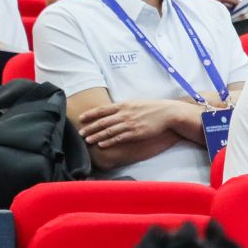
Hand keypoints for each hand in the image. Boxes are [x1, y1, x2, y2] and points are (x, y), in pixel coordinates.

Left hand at [76, 98, 195, 150]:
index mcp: (123, 105)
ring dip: (97, 135)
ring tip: (88, 140)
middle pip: (102, 121)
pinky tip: (102, 144)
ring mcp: (129, 123)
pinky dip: (109, 141)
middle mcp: (124, 113)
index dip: (90, 114)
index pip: (102, 110)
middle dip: (90, 127)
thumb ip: (122, 107)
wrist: (167, 113)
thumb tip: (111, 111)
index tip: (81, 118)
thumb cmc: (151, 108)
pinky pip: (119, 138)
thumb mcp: (135, 103)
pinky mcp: (135, 133)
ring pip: (109, 130)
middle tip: (80, 132)